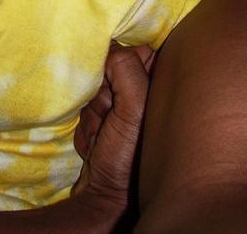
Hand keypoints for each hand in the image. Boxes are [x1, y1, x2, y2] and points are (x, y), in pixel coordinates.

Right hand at [72, 42, 154, 226]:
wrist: (105, 200)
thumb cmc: (126, 157)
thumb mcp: (132, 110)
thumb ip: (125, 70)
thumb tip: (110, 45)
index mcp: (159, 85)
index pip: (133, 50)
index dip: (118, 62)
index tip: (114, 81)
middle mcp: (144, 95)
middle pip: (109, 69)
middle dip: (102, 92)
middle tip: (109, 115)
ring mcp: (124, 110)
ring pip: (95, 89)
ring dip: (93, 111)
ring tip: (103, 135)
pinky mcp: (106, 124)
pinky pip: (86, 109)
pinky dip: (86, 125)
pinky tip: (96, 143)